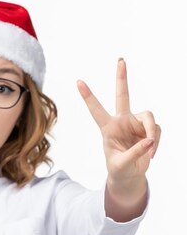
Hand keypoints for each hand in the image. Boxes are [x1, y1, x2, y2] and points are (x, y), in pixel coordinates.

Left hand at [77, 58, 160, 183]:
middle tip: (120, 59)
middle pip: (123, 95)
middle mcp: (122, 121)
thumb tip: (150, 141)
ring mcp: (136, 123)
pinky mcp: (149, 129)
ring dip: (152, 133)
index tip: (78, 82)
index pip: (96, 110)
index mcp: (108, 128)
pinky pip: (157, 130)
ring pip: (149, 117)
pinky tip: (151, 153)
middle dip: (122, 77)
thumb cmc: (119, 169)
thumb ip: (135, 153)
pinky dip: (156, 142)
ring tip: (150, 150)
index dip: (88, 96)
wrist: (129, 175)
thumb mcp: (121, 164)